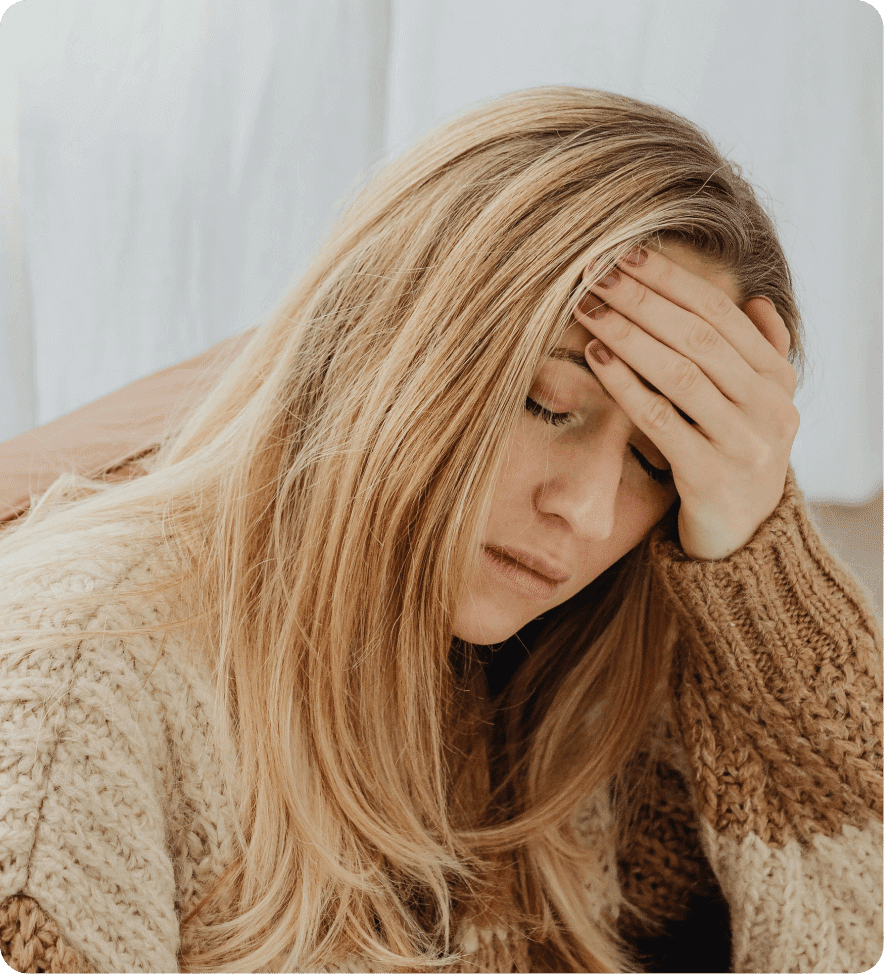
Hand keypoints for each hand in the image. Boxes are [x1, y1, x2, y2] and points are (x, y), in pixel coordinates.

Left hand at [574, 247, 799, 560]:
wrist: (745, 539)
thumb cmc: (736, 459)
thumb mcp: (759, 406)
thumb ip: (763, 354)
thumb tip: (756, 299)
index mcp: (777, 380)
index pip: (721, 315)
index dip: (672, 281)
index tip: (626, 254)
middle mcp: (769, 406)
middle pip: (698, 337)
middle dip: (642, 300)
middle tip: (594, 274)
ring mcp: (743, 442)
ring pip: (680, 373)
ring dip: (629, 335)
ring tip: (588, 309)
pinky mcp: (711, 476)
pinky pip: (662, 420)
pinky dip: (626, 386)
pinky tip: (596, 359)